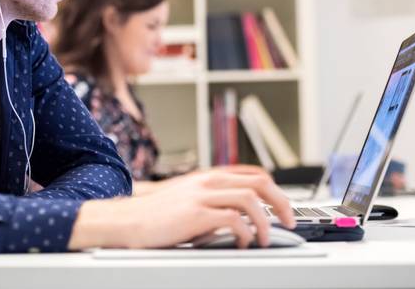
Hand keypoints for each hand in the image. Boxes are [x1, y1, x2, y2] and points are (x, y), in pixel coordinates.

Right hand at [68, 170, 294, 249]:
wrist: (127, 220)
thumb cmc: (155, 215)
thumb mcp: (187, 199)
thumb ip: (211, 200)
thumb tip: (238, 215)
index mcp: (208, 176)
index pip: (252, 173)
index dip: (274, 190)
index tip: (282, 208)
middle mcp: (208, 181)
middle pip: (258, 182)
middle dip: (280, 203)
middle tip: (287, 222)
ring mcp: (202, 195)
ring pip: (250, 199)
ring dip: (264, 221)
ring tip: (264, 238)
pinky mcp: (195, 213)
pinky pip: (232, 220)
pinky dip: (244, 232)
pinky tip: (242, 243)